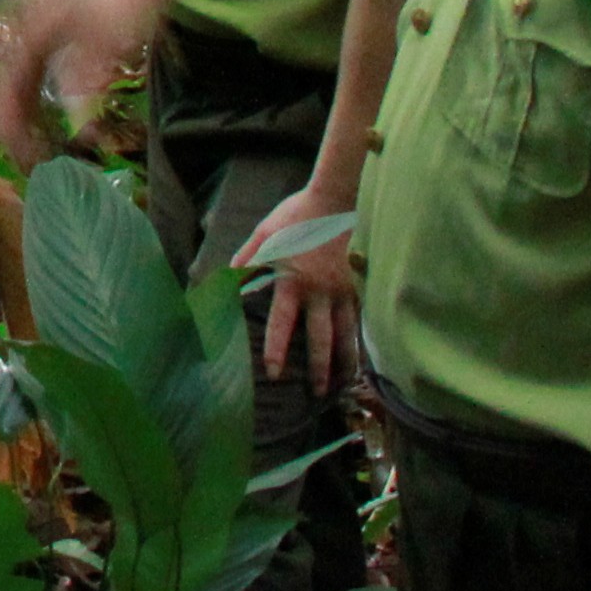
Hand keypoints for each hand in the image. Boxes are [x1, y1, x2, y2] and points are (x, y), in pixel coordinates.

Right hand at [0, 0, 172, 166]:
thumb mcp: (115, 36)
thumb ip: (87, 78)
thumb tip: (78, 126)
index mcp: (33, 22)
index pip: (3, 86)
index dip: (10, 126)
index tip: (26, 158)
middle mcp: (26, 10)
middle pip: (0, 73)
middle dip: (10, 116)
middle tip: (30, 150)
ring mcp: (38, 0)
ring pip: (13, 59)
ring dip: (20, 97)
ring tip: (38, 126)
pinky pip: (30, 44)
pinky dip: (33, 74)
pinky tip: (51, 88)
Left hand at [253, 184, 362, 390]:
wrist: (337, 197)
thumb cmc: (297, 215)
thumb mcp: (265, 233)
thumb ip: (248, 257)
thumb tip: (227, 276)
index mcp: (293, 281)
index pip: (282, 324)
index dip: (277, 350)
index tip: (275, 373)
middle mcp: (321, 292)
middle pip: (321, 338)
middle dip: (320, 368)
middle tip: (319, 393)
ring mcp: (345, 290)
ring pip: (347, 333)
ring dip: (346, 360)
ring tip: (346, 382)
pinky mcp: (360, 284)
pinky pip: (361, 317)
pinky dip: (361, 338)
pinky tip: (363, 355)